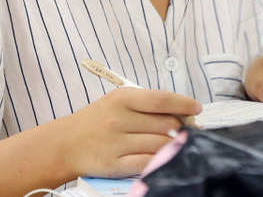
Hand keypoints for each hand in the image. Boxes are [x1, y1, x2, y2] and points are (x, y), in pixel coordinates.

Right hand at [52, 87, 201, 177]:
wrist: (66, 143)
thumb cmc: (98, 120)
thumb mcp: (118, 101)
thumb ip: (146, 103)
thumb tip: (181, 112)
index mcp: (122, 99)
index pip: (161, 99)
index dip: (184, 104)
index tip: (197, 108)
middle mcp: (119, 120)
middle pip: (166, 125)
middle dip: (180, 128)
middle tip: (185, 130)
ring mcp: (116, 143)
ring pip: (160, 145)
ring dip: (173, 145)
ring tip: (174, 144)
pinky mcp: (114, 164)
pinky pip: (147, 163)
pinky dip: (160, 160)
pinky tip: (163, 157)